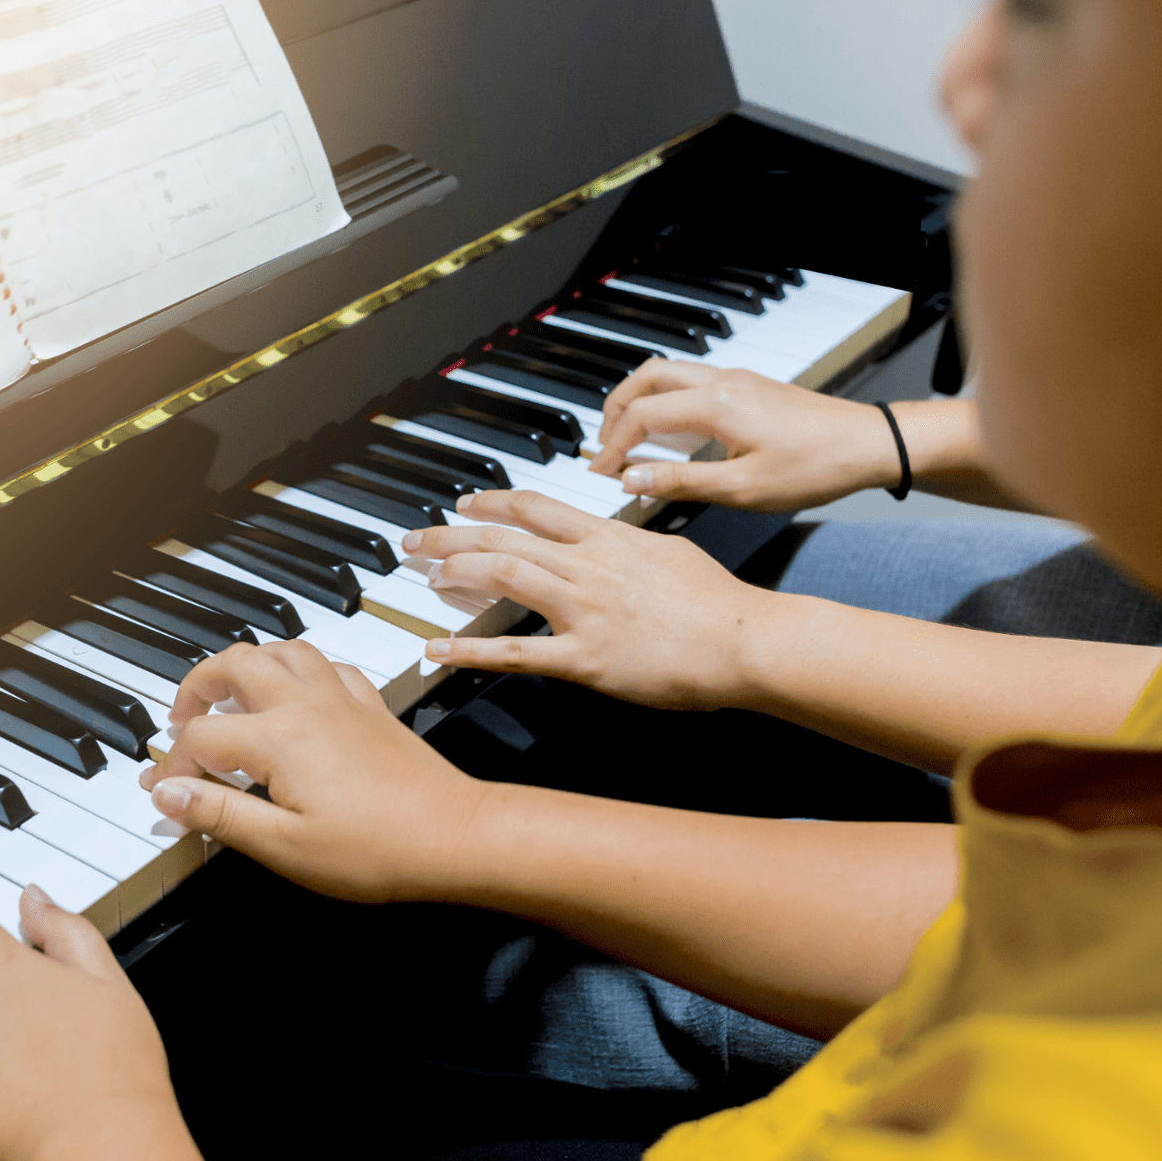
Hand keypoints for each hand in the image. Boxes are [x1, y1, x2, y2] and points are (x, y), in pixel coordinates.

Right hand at [142, 641, 488, 902]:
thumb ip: (220, 814)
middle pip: (235, 664)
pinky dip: (301, 667)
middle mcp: (307, 706)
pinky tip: (298, 691)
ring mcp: (343, 701)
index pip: (201, 738)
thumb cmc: (377, 850)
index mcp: (278, 739)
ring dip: (248, 662)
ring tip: (230, 693)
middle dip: (197, 686)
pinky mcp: (372, 708)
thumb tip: (167, 793)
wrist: (454, 836)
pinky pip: (329, 664)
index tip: (163, 793)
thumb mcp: (284, 846)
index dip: (172, 766)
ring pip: (284, 649)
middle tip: (181, 720)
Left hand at [403, 489, 774, 708]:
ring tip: (424, 577)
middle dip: (451, 535)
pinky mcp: (586, 658)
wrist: (745, 640)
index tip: (465, 503)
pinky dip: (470, 650)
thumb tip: (613, 542)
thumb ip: (630, 547)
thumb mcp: (670, 554)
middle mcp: (588, 566)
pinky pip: (515, 651)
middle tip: (416, 540)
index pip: (537, 507)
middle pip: (505, 537)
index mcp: (609, 538)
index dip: (493, 502)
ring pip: (504, 575)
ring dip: (455, 572)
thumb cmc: (718, 604)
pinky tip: (438, 649)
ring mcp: (584, 610)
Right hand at [587, 358, 902, 510]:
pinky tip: (668, 433)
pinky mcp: (748, 386)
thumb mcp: (743, 489)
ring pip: (667, 373)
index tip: (601, 473)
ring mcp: (736, 379)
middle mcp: (722, 381)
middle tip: (601, 446)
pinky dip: (665, 400)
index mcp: (716, 404)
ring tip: (626, 437)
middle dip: (614, 409)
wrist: (868, 444)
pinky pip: (690, 382)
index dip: (613, 446)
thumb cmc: (816, 467)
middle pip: (646, 377)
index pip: (642, 416)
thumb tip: (632, 479)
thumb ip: (681, 481)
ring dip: (639, 400)